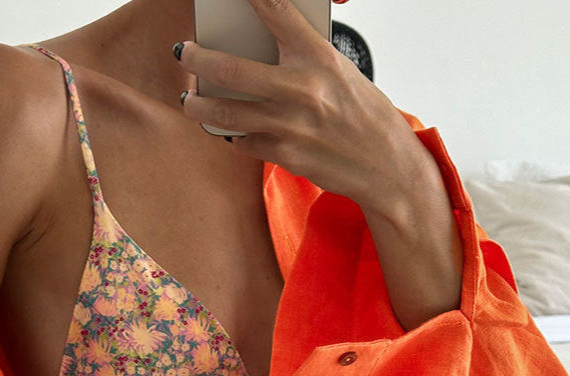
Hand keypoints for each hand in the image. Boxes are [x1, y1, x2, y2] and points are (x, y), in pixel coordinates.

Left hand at [176, 0, 430, 213]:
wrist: (386, 165)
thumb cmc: (363, 114)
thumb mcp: (340, 72)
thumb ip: (303, 57)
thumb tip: (263, 47)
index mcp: (320, 57)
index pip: (276, 10)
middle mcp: (304, 89)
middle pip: (231, 70)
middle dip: (198, 60)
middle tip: (184, 53)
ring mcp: (292, 126)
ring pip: (227, 114)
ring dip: (200, 107)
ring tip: (190, 101)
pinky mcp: (287, 156)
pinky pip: (244, 142)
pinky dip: (232, 135)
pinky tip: (228, 129)